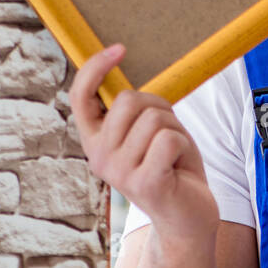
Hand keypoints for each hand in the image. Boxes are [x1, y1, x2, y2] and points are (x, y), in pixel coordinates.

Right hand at [70, 43, 218, 249]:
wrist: (188, 219)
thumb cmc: (172, 168)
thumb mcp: (148, 133)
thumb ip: (135, 111)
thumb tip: (127, 71)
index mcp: (95, 141)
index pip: (80, 97)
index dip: (94, 68)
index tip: (119, 49)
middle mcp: (99, 157)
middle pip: (129, 100)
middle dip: (159, 109)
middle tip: (167, 138)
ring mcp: (119, 172)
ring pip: (154, 118)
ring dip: (176, 130)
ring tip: (174, 156)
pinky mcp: (143, 183)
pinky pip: (169, 139)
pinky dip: (184, 146)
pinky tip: (179, 168)